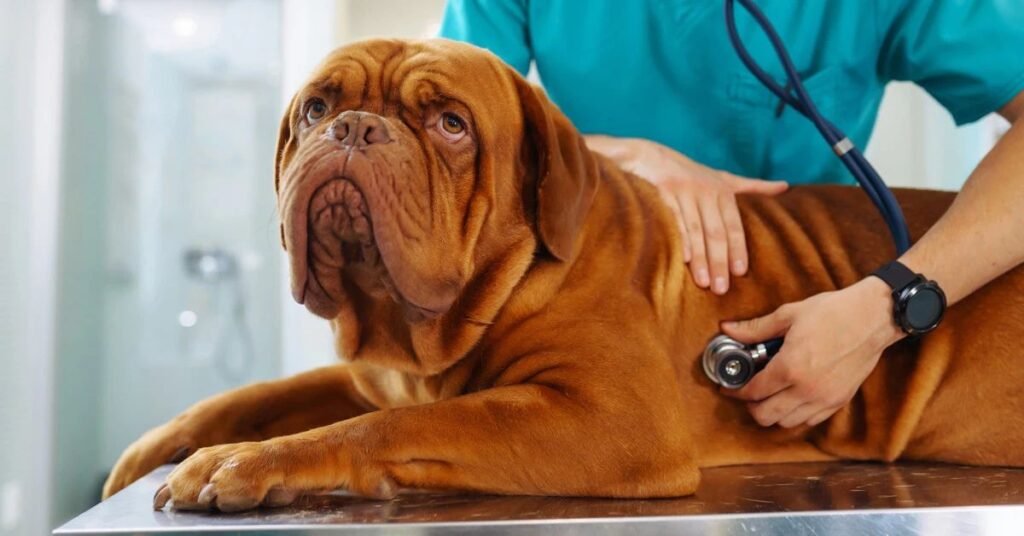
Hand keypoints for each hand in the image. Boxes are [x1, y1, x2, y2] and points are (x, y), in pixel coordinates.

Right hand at [585, 135, 786, 293]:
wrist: (649, 157)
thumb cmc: (690, 174)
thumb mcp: (723, 178)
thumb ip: (752, 187)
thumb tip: (785, 187)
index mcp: (721, 190)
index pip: (732, 225)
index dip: (737, 248)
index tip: (739, 272)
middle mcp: (704, 191)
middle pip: (715, 232)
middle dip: (720, 261)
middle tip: (721, 288)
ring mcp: (682, 193)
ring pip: (695, 231)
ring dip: (701, 259)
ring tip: (704, 283)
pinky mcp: (661, 195)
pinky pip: (673, 222)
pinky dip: (679, 241)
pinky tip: (684, 261)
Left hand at [719, 277, 903, 427]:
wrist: (874, 317)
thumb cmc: (833, 312)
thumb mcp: (789, 315)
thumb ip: (755, 328)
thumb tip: (727, 329)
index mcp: (790, 367)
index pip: (752, 392)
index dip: (734, 391)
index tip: (728, 387)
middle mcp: (807, 389)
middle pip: (766, 416)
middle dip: (750, 405)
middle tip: (747, 391)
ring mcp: (825, 398)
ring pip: (787, 422)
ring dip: (772, 412)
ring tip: (769, 393)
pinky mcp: (839, 401)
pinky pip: (810, 420)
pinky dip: (795, 414)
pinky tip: (791, 396)